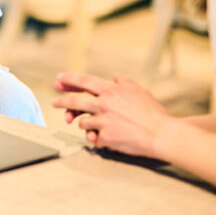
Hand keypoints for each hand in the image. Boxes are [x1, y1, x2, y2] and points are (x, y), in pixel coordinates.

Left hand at [51, 72, 169, 158]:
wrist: (161, 134)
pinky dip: (96, 138)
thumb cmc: (153, 113)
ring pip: (83, 122)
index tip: (58, 79)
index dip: (69, 79)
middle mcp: (104, 104)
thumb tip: (115, 76)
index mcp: (111, 91)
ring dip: (85, 124)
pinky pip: (94, 138)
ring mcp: (103, 121)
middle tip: (54, 102)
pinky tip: (104, 139)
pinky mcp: (105, 137)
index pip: (84, 81)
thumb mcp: (139, 92)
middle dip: (62, 101)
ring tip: (93, 126)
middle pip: (75, 101)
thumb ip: (124, 83)